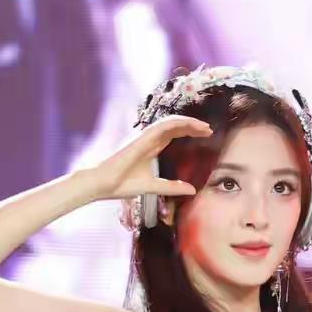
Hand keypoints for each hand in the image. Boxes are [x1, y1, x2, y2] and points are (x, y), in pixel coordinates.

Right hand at [86, 115, 211, 202]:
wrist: (102, 183)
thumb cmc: (122, 184)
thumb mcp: (154, 187)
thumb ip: (172, 187)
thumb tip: (192, 190)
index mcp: (151, 147)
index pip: (173, 134)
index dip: (189, 132)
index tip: (205, 136)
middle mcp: (149, 139)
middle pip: (175, 126)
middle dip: (193, 126)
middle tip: (209, 130)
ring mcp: (145, 136)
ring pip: (172, 122)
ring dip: (189, 122)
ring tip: (205, 127)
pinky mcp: (142, 137)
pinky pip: (164, 124)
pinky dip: (180, 123)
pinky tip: (192, 125)